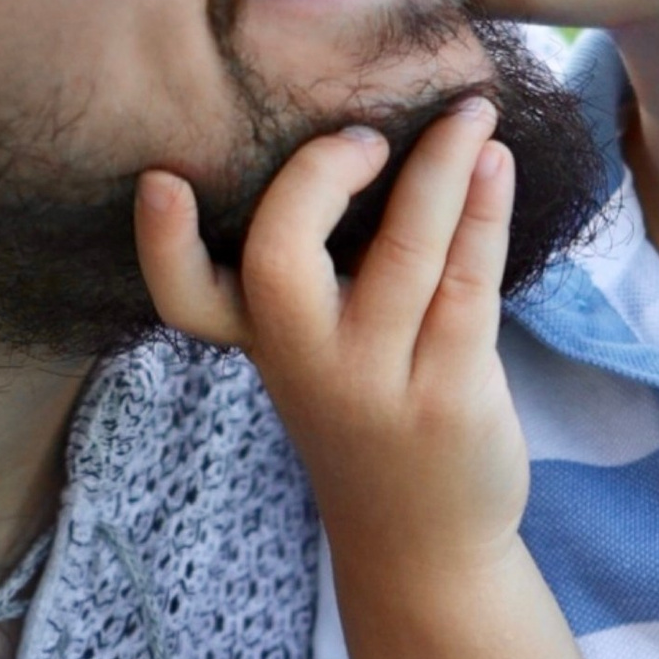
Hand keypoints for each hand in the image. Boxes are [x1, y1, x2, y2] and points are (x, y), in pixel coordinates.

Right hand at [136, 99, 527, 578]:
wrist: (423, 544)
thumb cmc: (372, 421)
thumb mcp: (314, 360)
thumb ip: (312, 278)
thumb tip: (364, 136)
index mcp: (262, 345)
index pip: (187, 299)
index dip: (163, 245)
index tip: (162, 181)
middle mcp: (306, 366)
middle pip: (279, 264)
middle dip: (318, 178)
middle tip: (368, 132)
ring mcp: (376, 385)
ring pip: (403, 255)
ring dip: (441, 170)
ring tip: (472, 114)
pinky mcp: (449, 396)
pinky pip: (468, 285)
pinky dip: (484, 214)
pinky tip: (497, 166)